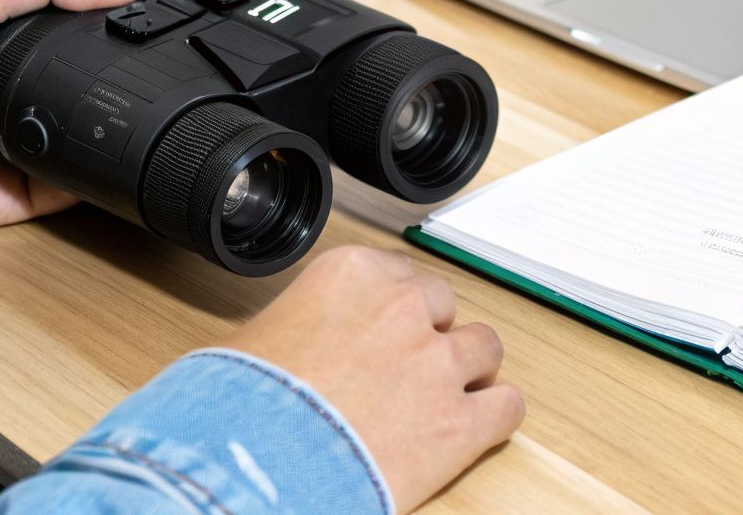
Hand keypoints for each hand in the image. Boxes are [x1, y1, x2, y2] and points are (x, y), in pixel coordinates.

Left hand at [0, 0, 136, 231]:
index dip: (102, 39)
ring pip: (82, 146)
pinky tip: (107, 164)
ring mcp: (16, 149)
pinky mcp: (16, 193)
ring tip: (132, 126)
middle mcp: (10, 102)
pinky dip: (90, 183)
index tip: (138, 34)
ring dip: (104, 139)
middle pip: (81, 97)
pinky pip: (68, 191)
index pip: (68, 44)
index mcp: (3, 55)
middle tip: (144, 84)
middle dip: (110, 94)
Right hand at [224, 246, 524, 509]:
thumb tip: (288, 342)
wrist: (250, 468)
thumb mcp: (252, 341)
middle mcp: (402, 310)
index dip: (392, 308)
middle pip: (443, 307)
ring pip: (485, 348)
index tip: (382, 329)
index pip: (397, 274)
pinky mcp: (460, 424)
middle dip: (428, 335)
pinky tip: (475, 427)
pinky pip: (507, 406)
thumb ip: (296, 324)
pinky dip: (495, 416)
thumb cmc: (235, 410)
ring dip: (469, 369)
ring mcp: (437, 365)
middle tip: (404, 369)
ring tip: (443, 396)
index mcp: (352, 275)